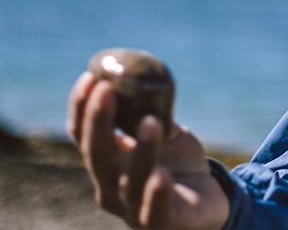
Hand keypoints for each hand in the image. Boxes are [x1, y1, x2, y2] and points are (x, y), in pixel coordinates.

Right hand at [67, 72, 229, 229]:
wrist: (206, 203)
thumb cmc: (177, 164)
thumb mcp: (164, 133)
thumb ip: (150, 109)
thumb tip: (144, 73)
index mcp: (107, 163)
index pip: (82, 135)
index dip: (81, 107)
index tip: (90, 76)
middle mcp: (111, 187)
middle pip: (97, 155)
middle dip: (99, 121)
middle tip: (107, 89)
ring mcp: (132, 209)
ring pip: (130, 179)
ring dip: (140, 149)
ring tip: (151, 121)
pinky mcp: (161, 224)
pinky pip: (155, 210)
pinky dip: (155, 193)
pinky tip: (161, 174)